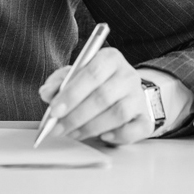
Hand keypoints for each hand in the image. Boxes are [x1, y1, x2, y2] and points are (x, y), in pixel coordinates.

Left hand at [39, 47, 153, 144]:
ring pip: (117, 115)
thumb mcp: (75, 74)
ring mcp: (139, 97)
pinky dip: (117, 136)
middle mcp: (128, 75)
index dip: (71, 94)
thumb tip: (46, 93)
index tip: (54, 110)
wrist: (126, 90)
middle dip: (76, 116)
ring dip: (91, 128)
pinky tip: (103, 136)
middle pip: (102, 96)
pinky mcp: (146, 118)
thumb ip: (59, 81)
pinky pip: (134, 131)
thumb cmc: (96, 82)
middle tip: (58, 128)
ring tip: (73, 133)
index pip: (91, 73)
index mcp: (109, 57)